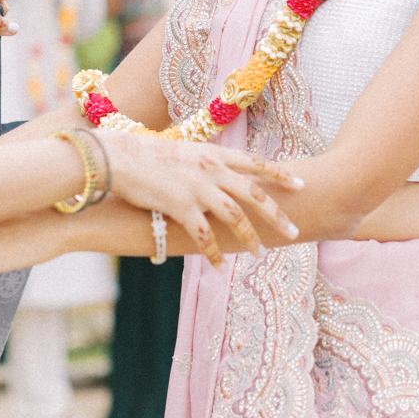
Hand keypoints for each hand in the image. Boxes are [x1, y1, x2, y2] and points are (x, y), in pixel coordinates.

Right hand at [100, 133, 303, 259]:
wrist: (118, 158)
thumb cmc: (145, 154)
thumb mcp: (182, 150)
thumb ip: (203, 162)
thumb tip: (216, 172)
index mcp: (213, 154)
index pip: (255, 162)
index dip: (279, 173)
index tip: (300, 183)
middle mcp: (211, 170)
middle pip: (254, 193)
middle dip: (277, 214)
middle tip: (294, 232)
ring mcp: (198, 188)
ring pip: (235, 217)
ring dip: (250, 238)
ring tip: (260, 255)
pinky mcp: (181, 207)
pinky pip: (204, 236)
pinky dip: (214, 254)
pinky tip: (220, 268)